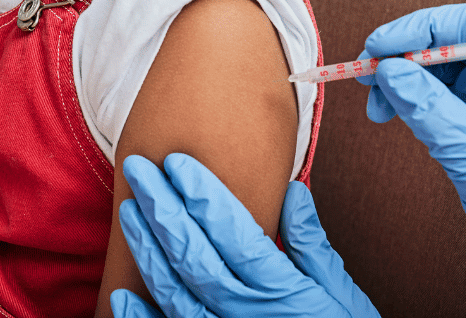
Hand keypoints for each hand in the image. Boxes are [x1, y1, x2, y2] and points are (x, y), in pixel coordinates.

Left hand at [110, 153, 378, 317]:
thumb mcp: (343, 298)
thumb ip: (314, 247)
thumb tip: (293, 191)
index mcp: (282, 292)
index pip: (233, 233)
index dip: (202, 196)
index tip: (178, 162)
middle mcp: (247, 315)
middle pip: (194, 256)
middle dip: (162, 208)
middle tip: (139, 168)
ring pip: (174, 293)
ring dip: (148, 250)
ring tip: (129, 209)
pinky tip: (121, 295)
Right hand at [358, 2, 465, 316]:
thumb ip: (434, 113)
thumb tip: (389, 72)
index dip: (430, 26)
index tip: (385, 44)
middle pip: (454, 44)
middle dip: (407, 53)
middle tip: (367, 70)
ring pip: (439, 72)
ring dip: (401, 80)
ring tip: (374, 103)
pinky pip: (436, 101)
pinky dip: (408, 103)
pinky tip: (390, 114)